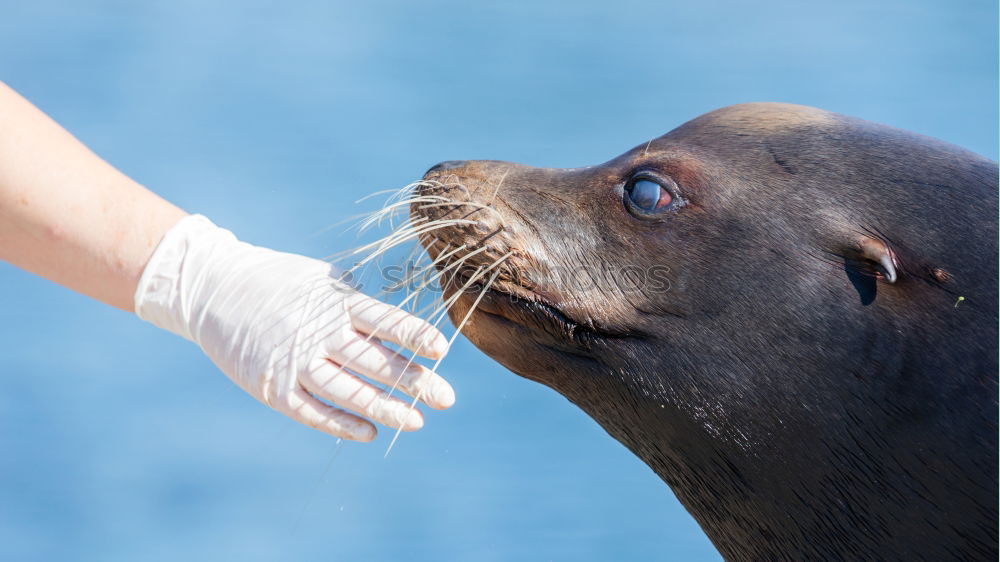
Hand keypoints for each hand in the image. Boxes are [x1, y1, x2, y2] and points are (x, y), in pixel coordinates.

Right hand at [134, 215, 453, 440]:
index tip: (441, 349)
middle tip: (446, 398)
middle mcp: (317, 332)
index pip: (382, 320)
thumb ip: (358, 306)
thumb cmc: (280, 283)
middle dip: (412, 380)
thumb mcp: (321, 281)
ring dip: (384, 408)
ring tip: (416, 421)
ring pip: (347, 391)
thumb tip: (404, 330)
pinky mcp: (271, 386)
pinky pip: (311, 411)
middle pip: (372, 361)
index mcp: (334, 301)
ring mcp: (293, 361)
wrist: (214, 288)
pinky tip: (369, 432)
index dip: (412, 334)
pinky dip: (340, 423)